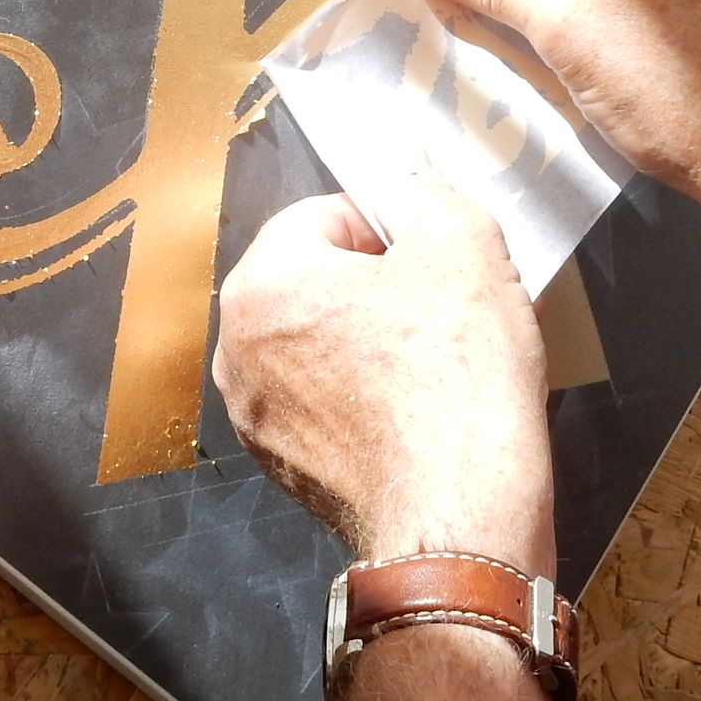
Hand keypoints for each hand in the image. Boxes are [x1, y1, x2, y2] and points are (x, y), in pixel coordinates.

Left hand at [211, 180, 555, 575]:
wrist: (460, 518)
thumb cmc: (454, 379)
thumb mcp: (462, 241)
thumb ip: (427, 192)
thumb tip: (410, 182)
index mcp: (262, 287)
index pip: (325, 215)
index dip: (392, 221)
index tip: (440, 249)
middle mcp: (239, 354)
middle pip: (327, 282)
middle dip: (394, 281)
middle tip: (460, 298)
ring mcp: (261, 421)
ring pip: (335, 344)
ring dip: (393, 337)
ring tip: (460, 354)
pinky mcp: (294, 471)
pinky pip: (339, 403)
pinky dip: (384, 394)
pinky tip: (440, 405)